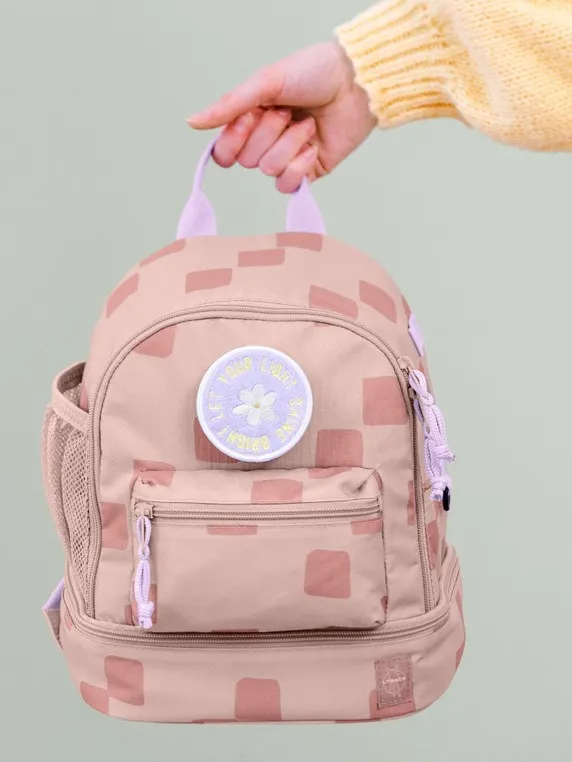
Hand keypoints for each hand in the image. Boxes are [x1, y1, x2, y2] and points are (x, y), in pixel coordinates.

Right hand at [188, 42, 375, 192]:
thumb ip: (229, 106)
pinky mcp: (308, 172)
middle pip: (247, 161)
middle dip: (269, 134)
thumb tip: (191, 122)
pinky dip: (301, 164)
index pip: (224, 152)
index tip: (252, 116)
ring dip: (289, 143)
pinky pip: (289, 184)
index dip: (234, 141)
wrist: (356, 83)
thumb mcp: (265, 83)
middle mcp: (266, 142)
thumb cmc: (314, 72)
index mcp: (250, 119)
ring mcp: (287, 159)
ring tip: (308, 123)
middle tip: (288, 112)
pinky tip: (314, 144)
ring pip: (269, 170)